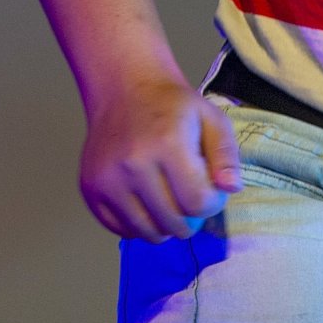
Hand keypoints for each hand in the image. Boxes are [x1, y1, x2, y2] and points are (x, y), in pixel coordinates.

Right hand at [80, 76, 242, 241]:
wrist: (125, 89)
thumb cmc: (173, 106)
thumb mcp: (211, 117)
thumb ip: (226, 154)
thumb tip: (231, 188)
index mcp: (168, 143)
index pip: (196, 203)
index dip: (212, 205)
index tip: (211, 193)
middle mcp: (133, 164)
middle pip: (172, 222)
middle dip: (190, 219)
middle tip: (191, 200)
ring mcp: (107, 179)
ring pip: (146, 232)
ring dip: (165, 226)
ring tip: (171, 203)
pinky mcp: (90, 189)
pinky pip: (121, 229)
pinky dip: (139, 225)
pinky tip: (148, 203)